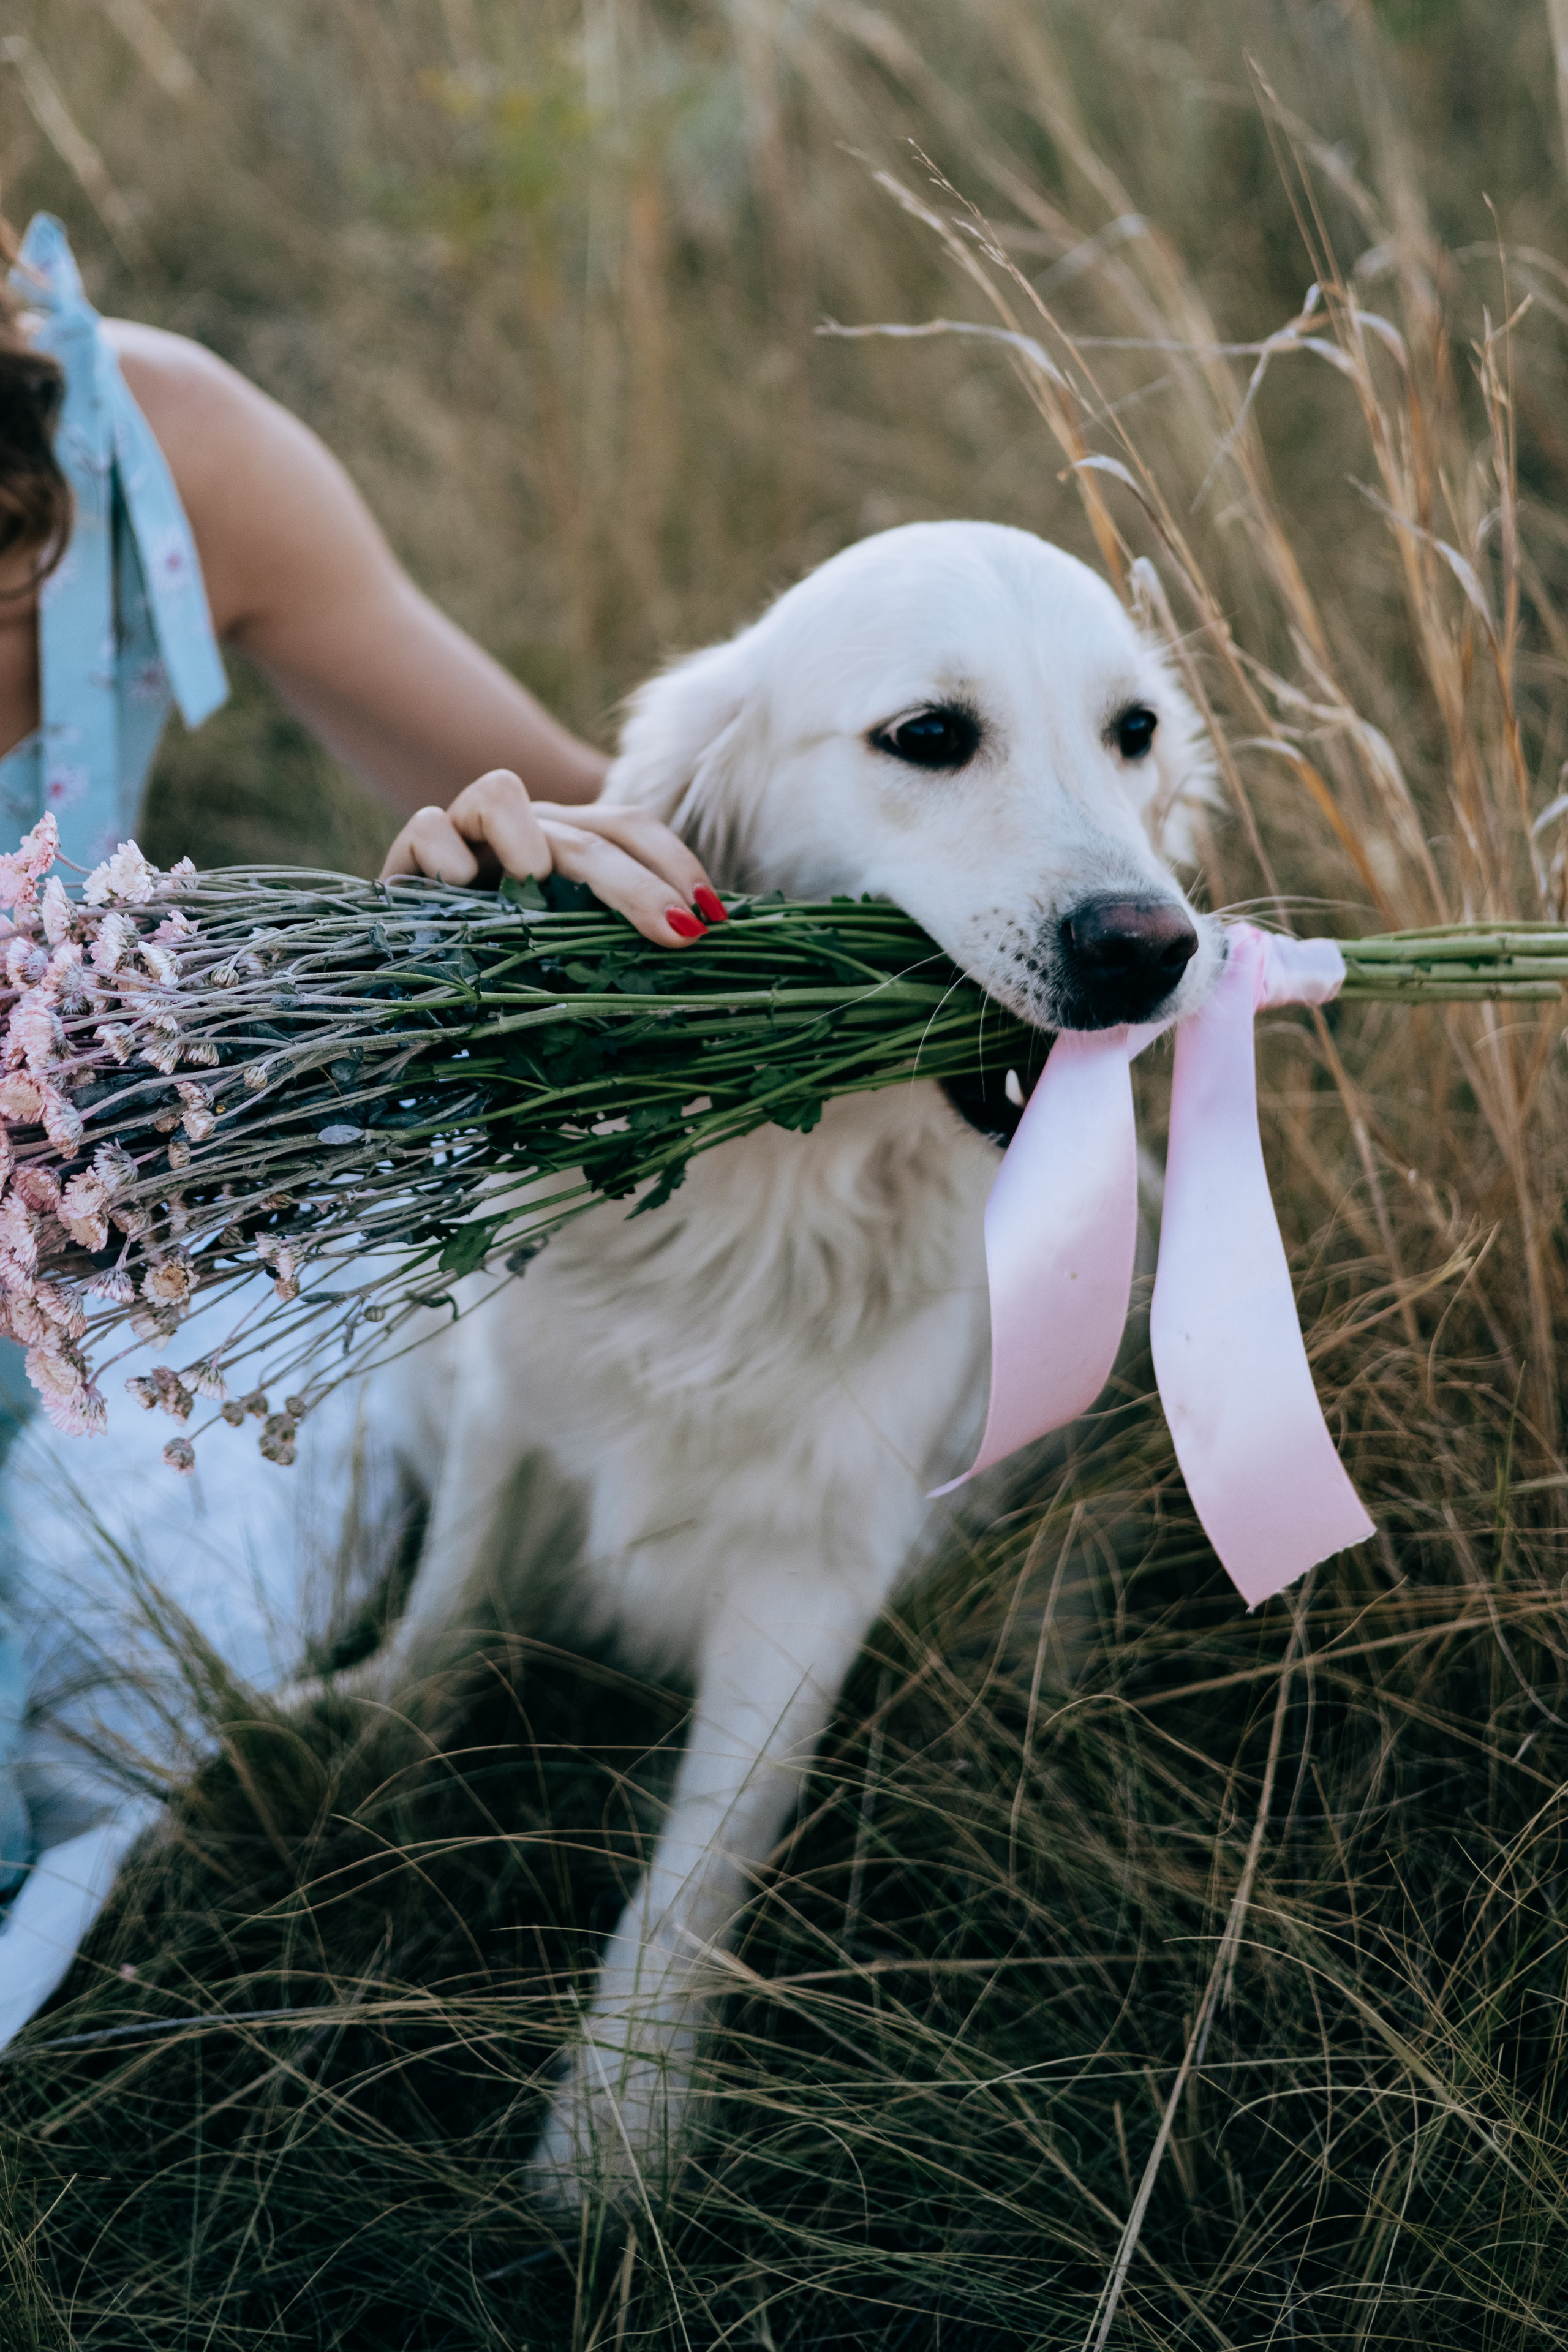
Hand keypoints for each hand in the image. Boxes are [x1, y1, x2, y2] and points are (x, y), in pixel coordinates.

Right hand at [378, 770, 725, 946]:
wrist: (416, 981)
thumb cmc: (506, 978)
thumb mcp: (570, 969)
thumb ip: (618, 960)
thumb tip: (693, 962)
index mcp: (571, 849)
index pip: (633, 830)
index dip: (676, 862)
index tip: (712, 918)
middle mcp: (526, 832)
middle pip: (587, 831)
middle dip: (636, 881)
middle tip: (675, 931)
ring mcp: (468, 834)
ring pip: (499, 791)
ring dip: (529, 837)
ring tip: (536, 885)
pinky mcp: (411, 851)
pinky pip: (428, 826)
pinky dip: (446, 852)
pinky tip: (460, 888)